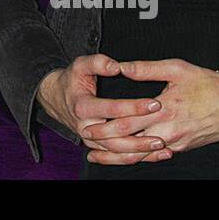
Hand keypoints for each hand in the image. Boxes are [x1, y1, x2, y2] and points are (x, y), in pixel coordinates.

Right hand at [36, 55, 169, 164]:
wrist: (56, 99)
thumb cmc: (73, 80)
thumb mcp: (80, 65)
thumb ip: (98, 62)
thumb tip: (117, 67)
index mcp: (83, 107)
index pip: (112, 109)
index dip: (134, 107)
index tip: (155, 103)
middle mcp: (86, 127)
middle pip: (115, 138)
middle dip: (140, 138)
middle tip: (162, 136)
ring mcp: (90, 140)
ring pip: (117, 151)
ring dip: (140, 151)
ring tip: (162, 148)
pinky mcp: (96, 146)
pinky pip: (116, 156)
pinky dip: (136, 157)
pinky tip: (154, 155)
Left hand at [81, 59, 218, 157]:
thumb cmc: (209, 84)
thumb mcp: (177, 69)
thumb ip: (146, 69)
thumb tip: (122, 66)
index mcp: (164, 109)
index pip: (128, 121)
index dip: (106, 125)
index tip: (88, 126)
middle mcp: (169, 130)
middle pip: (132, 142)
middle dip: (107, 144)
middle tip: (88, 143)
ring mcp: (177, 142)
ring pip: (143, 153)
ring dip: (121, 155)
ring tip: (101, 156)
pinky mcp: (183, 147)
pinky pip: (157, 155)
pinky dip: (140, 156)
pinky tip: (128, 155)